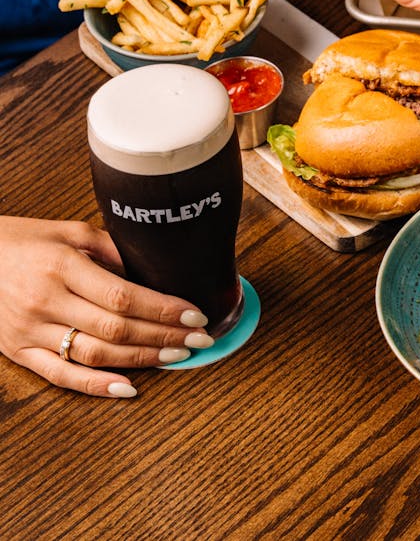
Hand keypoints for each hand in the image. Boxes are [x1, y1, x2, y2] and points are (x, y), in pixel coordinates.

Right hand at [0, 216, 213, 396]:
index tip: (196, 315)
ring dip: (141, 360)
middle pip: (115, 328)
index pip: (123, 296)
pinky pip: (60, 376)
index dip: (164, 309)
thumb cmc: (24, 241)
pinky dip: (95, 385)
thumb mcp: (70, 232)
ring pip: (94, 354)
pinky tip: (128, 387)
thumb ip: (112, 249)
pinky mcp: (17, 351)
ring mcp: (29, 330)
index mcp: (62, 266)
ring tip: (177, 357)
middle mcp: (45, 301)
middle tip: (199, 339)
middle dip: (164, 336)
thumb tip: (155, 271)